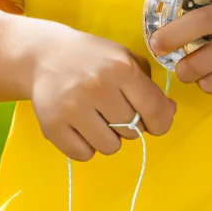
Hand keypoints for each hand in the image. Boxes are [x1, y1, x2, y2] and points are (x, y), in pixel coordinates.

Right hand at [29, 23, 176, 160]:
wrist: (43, 55)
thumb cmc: (91, 59)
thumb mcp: (124, 60)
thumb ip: (149, 87)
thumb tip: (168, 114)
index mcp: (120, 68)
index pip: (154, 109)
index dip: (161, 123)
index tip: (156, 125)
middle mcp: (96, 87)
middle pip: (131, 131)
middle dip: (128, 126)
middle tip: (112, 111)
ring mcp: (71, 107)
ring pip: (109, 147)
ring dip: (107, 138)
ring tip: (96, 120)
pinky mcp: (51, 125)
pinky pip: (83, 154)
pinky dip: (85, 146)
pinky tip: (79, 128)